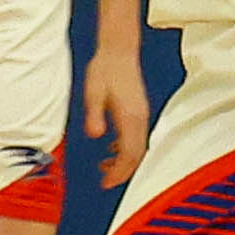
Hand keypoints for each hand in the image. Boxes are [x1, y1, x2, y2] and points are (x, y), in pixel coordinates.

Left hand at [83, 39, 154, 190]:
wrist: (119, 51)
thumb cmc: (105, 69)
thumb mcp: (93, 93)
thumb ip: (94, 115)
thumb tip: (95, 135)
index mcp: (130, 117)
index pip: (128, 153)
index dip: (119, 171)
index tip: (106, 183)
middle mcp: (140, 119)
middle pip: (136, 155)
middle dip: (122, 172)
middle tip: (105, 182)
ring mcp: (141, 115)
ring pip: (138, 148)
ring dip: (124, 162)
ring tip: (105, 167)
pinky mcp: (138, 111)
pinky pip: (136, 138)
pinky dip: (126, 149)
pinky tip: (111, 149)